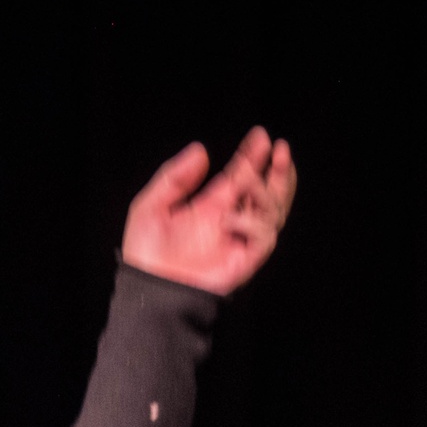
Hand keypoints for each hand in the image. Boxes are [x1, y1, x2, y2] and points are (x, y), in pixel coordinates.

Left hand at [121, 126, 295, 295]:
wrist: (149, 290)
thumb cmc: (146, 253)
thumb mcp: (150, 206)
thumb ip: (175, 177)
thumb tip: (200, 150)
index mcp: (211, 207)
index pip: (241, 178)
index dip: (253, 157)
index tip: (261, 136)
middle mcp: (229, 222)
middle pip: (266, 194)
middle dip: (277, 172)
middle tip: (281, 151)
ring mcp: (238, 242)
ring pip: (272, 213)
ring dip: (268, 192)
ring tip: (251, 178)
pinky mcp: (243, 261)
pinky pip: (264, 239)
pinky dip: (254, 224)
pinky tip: (234, 218)